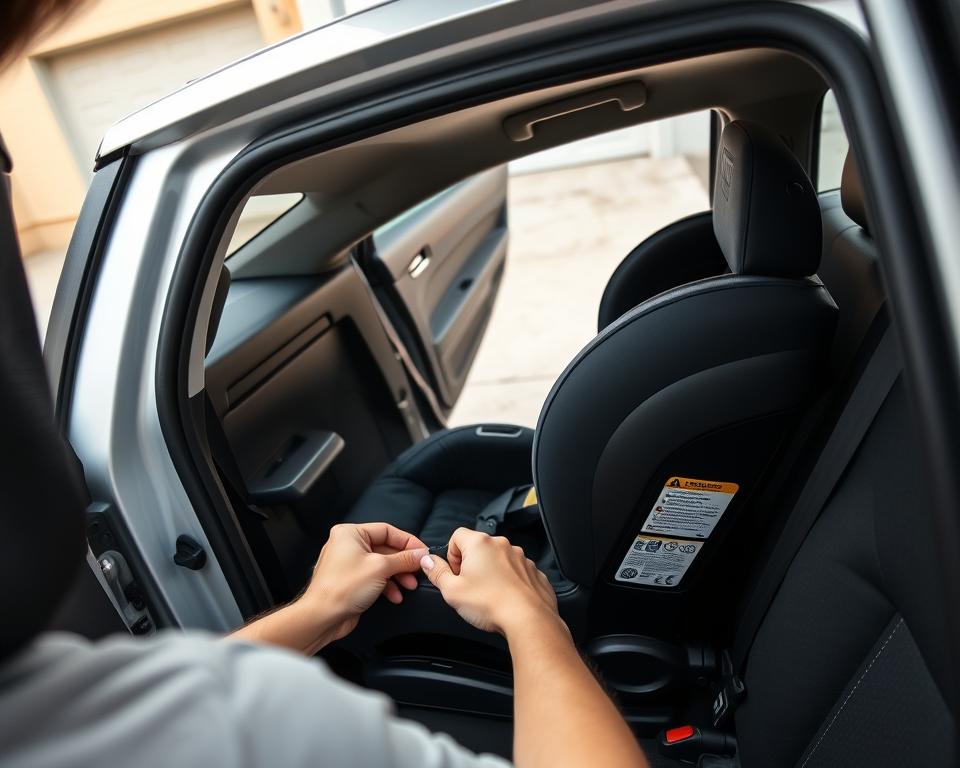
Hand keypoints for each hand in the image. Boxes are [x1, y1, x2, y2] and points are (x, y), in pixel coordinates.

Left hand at [301, 523, 427, 641]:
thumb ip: (404, 559)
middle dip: (403, 562)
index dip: (407, 541)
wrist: (322, 617)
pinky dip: (387, 585)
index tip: (422, 551)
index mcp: (350, 533)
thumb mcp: (380, 568)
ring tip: (409, 585)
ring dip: (397, 576)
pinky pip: (375, 577)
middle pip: (385, 548)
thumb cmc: (342, 588)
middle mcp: (348, 545)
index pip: (386, 530)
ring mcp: (349, 563)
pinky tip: (395, 596)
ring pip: (382, 564)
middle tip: (418, 570)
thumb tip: (421, 554)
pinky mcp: (351, 580)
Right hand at [419, 527, 563, 636]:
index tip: (455, 574)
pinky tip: (505, 598)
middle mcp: (501, 545)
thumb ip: (437, 572)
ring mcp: (520, 557)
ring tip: (488, 595)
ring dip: (491, 572)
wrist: (528, 619)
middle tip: (469, 587)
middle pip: (478, 548)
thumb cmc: (491, 604)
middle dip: (471, 565)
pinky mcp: (532, 571)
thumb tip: (428, 561)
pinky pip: (515, 571)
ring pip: (497, 559)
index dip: (451, 555)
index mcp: (480, 544)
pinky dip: (508, 581)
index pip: (457, 536)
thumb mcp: (452, 591)